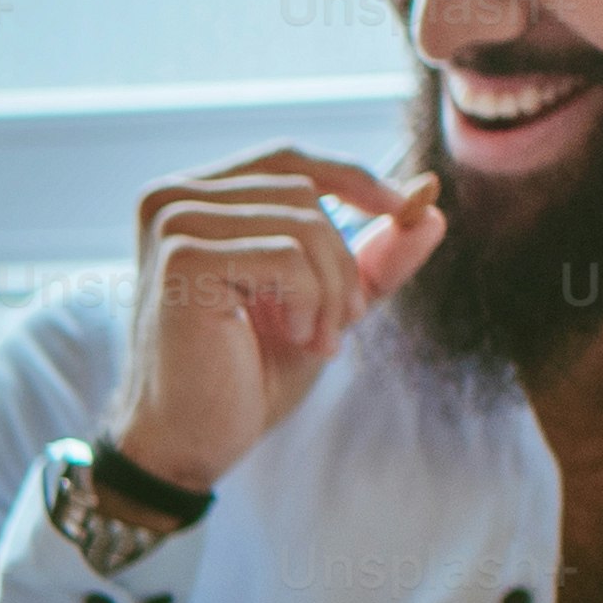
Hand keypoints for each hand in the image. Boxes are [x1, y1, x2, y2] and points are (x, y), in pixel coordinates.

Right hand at [107, 149, 445, 489]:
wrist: (189, 442)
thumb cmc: (242, 375)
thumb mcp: (322, 303)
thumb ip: (371, 257)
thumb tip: (431, 205)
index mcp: (193, 201)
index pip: (286, 160)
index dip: (350, 177)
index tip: (404, 208)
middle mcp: (171, 200)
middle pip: (303, 191)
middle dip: (342, 261)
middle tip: (341, 325)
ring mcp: (172, 226)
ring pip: (302, 222)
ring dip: (331, 290)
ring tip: (317, 341)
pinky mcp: (182, 260)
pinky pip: (287, 256)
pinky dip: (308, 302)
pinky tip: (293, 337)